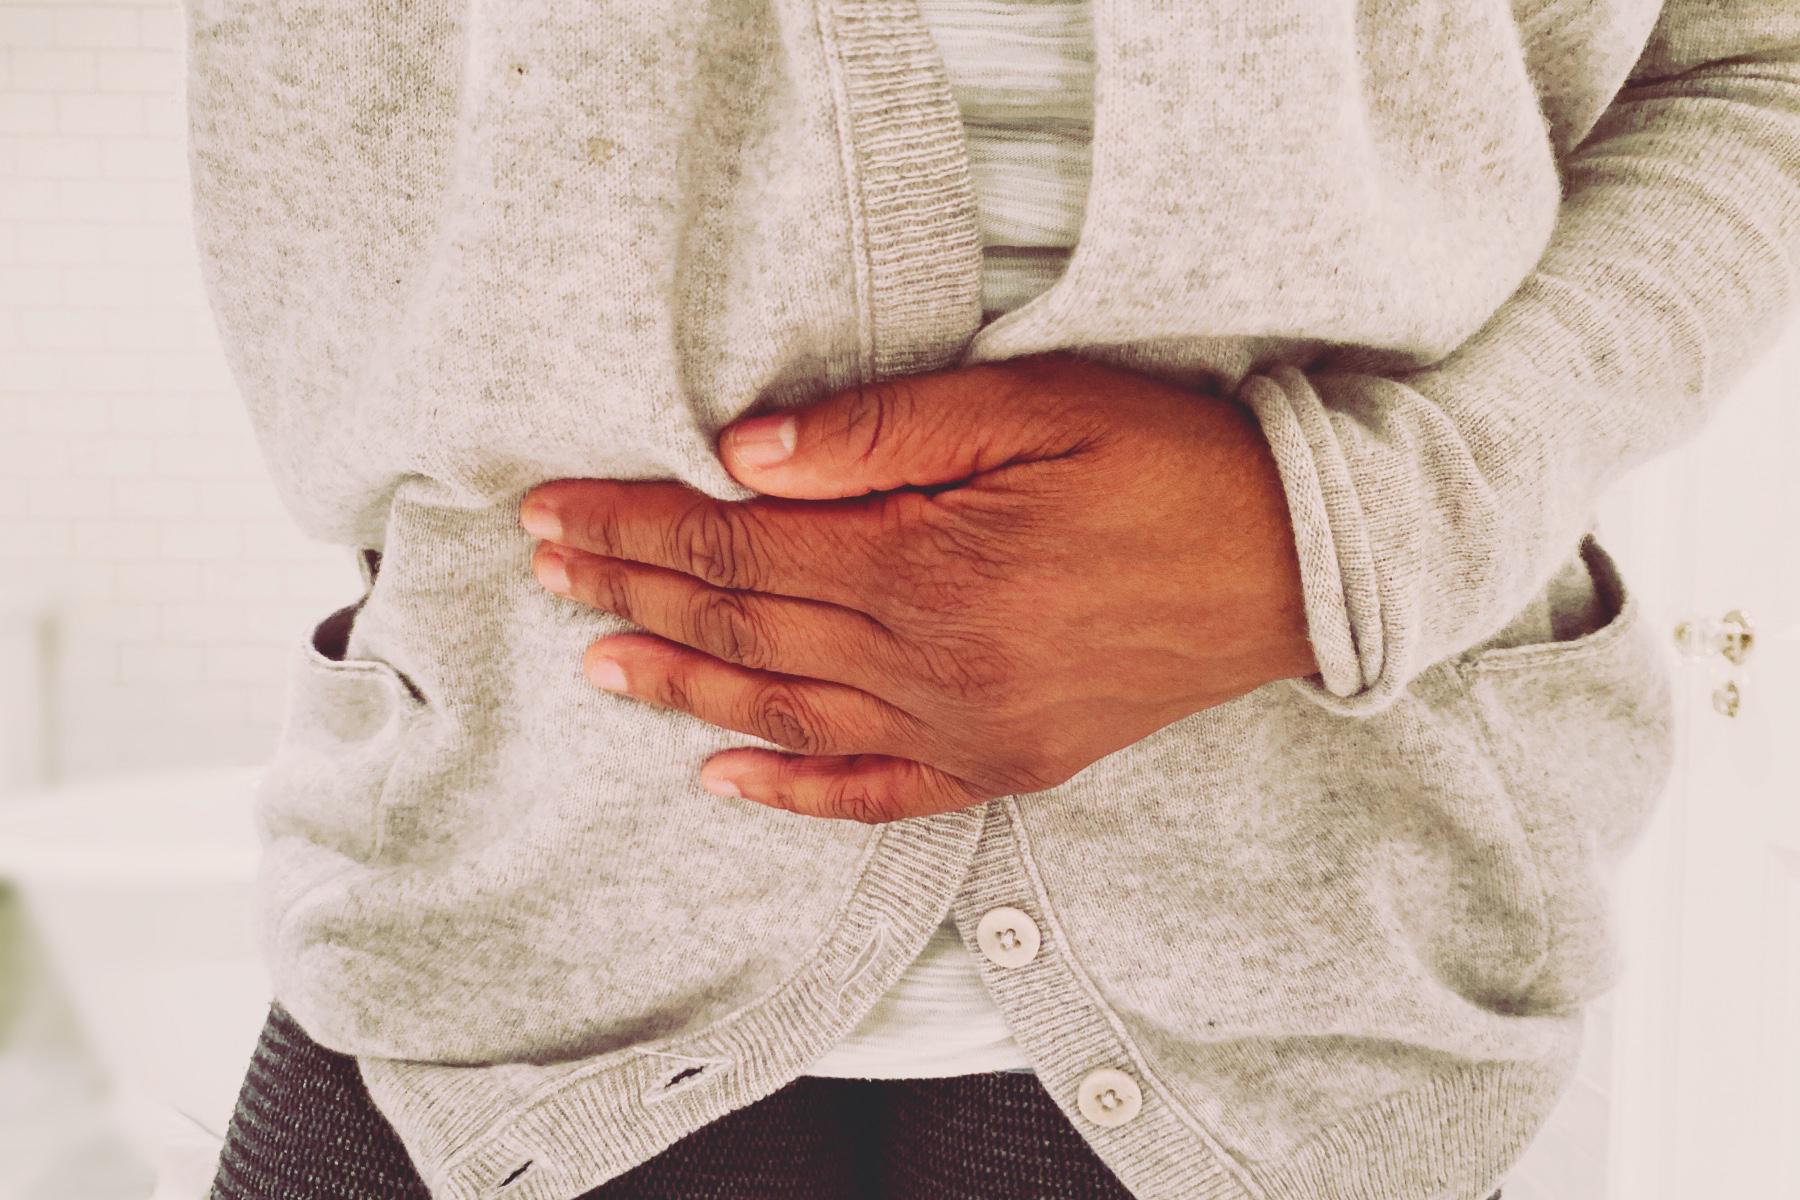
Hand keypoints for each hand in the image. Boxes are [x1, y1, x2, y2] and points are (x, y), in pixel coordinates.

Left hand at [520, 351, 1316, 823]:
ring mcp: (967, 730)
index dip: (637, 529)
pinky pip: (876, 794)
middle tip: (543, 568)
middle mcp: (933, 665)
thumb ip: (883, 436)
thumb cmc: (1171, 466)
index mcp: (929, 567)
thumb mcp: (1034, 409)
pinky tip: (723, 778)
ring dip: (683, 686)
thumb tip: (746, 455)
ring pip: (786, 713)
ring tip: (597, 659)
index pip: (740, 549)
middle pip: (745, 628)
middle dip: (633, 591)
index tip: (555, 512)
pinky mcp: (1005, 765)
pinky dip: (793, 790)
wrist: (1299, 567)